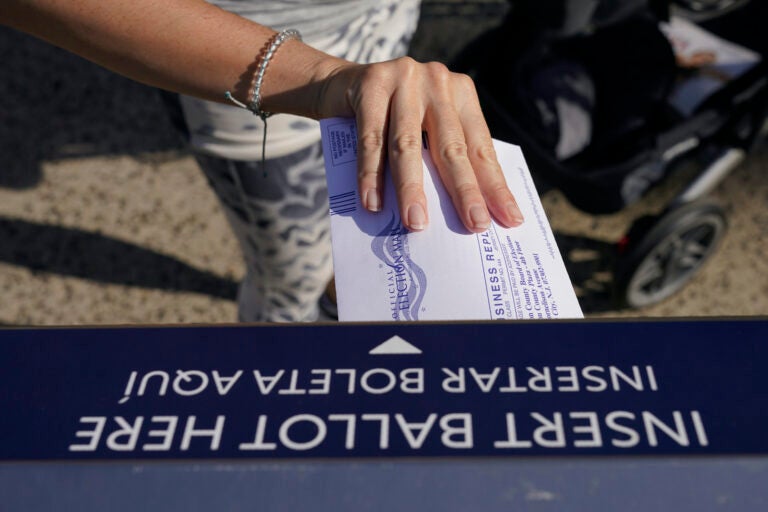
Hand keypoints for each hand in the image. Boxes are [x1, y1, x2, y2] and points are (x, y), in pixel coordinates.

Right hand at [318, 57, 523, 232]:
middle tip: (475, 225)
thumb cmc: (389, 118)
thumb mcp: (423, 128)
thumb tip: (460, 213)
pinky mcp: (371, 84)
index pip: (481, 147)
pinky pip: (371, 139)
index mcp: (461, 94)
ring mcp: (404, 79)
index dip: (494, 186)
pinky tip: (373, 203)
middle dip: (465, 191)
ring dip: (412, 189)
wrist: (337, 85)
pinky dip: (370, 174)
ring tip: (417, 223)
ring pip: (408, 145)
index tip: (510, 219)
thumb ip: (441, 156)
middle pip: (451, 147)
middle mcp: (438, 82)